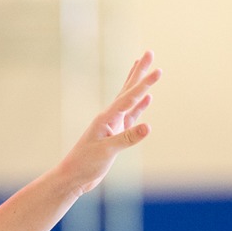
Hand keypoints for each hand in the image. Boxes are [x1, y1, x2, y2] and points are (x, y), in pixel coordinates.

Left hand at [56, 52, 159, 195]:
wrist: (73, 178)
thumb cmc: (85, 164)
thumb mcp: (106, 151)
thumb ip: (127, 138)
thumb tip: (148, 127)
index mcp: (106, 118)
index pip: (129, 97)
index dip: (144, 84)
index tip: (158, 70)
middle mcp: (110, 117)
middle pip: (128, 89)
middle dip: (139, 71)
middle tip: (149, 52)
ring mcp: (113, 125)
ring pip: (130, 100)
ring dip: (139, 84)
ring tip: (146, 69)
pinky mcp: (116, 134)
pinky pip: (132, 116)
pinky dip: (140, 106)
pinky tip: (147, 99)